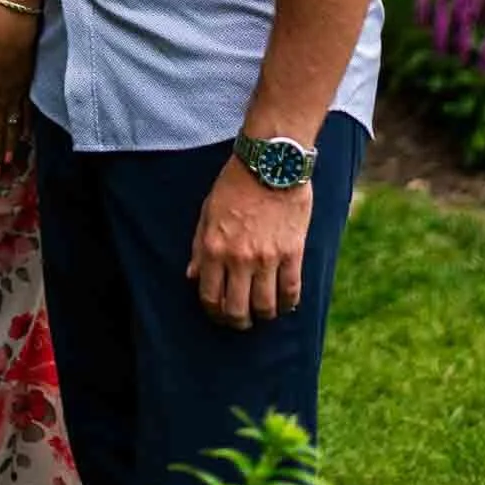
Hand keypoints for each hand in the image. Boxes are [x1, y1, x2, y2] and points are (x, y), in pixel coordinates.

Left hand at [186, 156, 311, 327]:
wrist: (271, 162)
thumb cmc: (235, 183)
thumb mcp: (208, 211)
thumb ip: (199, 246)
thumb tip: (192, 276)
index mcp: (213, 248)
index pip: (210, 297)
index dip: (214, 312)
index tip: (219, 313)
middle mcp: (238, 258)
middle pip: (237, 310)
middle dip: (237, 322)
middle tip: (241, 320)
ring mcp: (267, 258)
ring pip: (265, 307)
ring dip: (262, 316)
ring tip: (262, 312)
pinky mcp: (292, 254)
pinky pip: (291, 292)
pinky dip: (287, 304)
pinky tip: (284, 303)